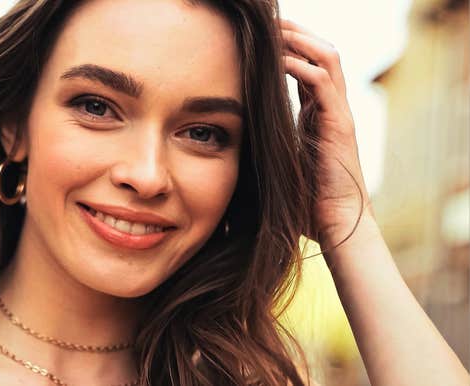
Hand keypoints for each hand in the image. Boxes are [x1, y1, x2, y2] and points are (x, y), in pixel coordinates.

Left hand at [280, 19, 374, 247]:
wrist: (334, 227)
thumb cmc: (304, 204)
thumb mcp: (277, 167)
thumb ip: (262, 151)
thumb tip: (224, 153)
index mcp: (318, 116)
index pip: (308, 68)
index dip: (288, 48)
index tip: (258, 39)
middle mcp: (331, 109)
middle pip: (321, 53)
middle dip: (296, 33)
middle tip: (268, 23)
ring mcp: (338, 114)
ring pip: (327, 57)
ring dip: (299, 40)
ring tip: (274, 31)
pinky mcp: (339, 125)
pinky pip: (321, 81)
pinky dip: (299, 65)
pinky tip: (276, 60)